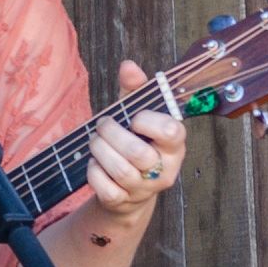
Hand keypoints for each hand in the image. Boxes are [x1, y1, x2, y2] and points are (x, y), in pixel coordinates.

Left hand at [87, 60, 187, 216]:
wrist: (127, 186)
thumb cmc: (134, 140)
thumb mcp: (136, 112)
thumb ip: (135, 89)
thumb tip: (128, 65)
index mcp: (174, 144)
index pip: (172, 132)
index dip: (148, 121)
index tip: (134, 117)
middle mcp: (164, 169)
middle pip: (139, 153)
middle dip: (112, 133)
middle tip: (102, 125)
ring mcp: (144, 189)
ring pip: (121, 170)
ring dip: (100, 150)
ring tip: (95, 141)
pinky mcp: (123, 201)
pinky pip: (105, 188)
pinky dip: (93, 172)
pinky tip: (94, 163)